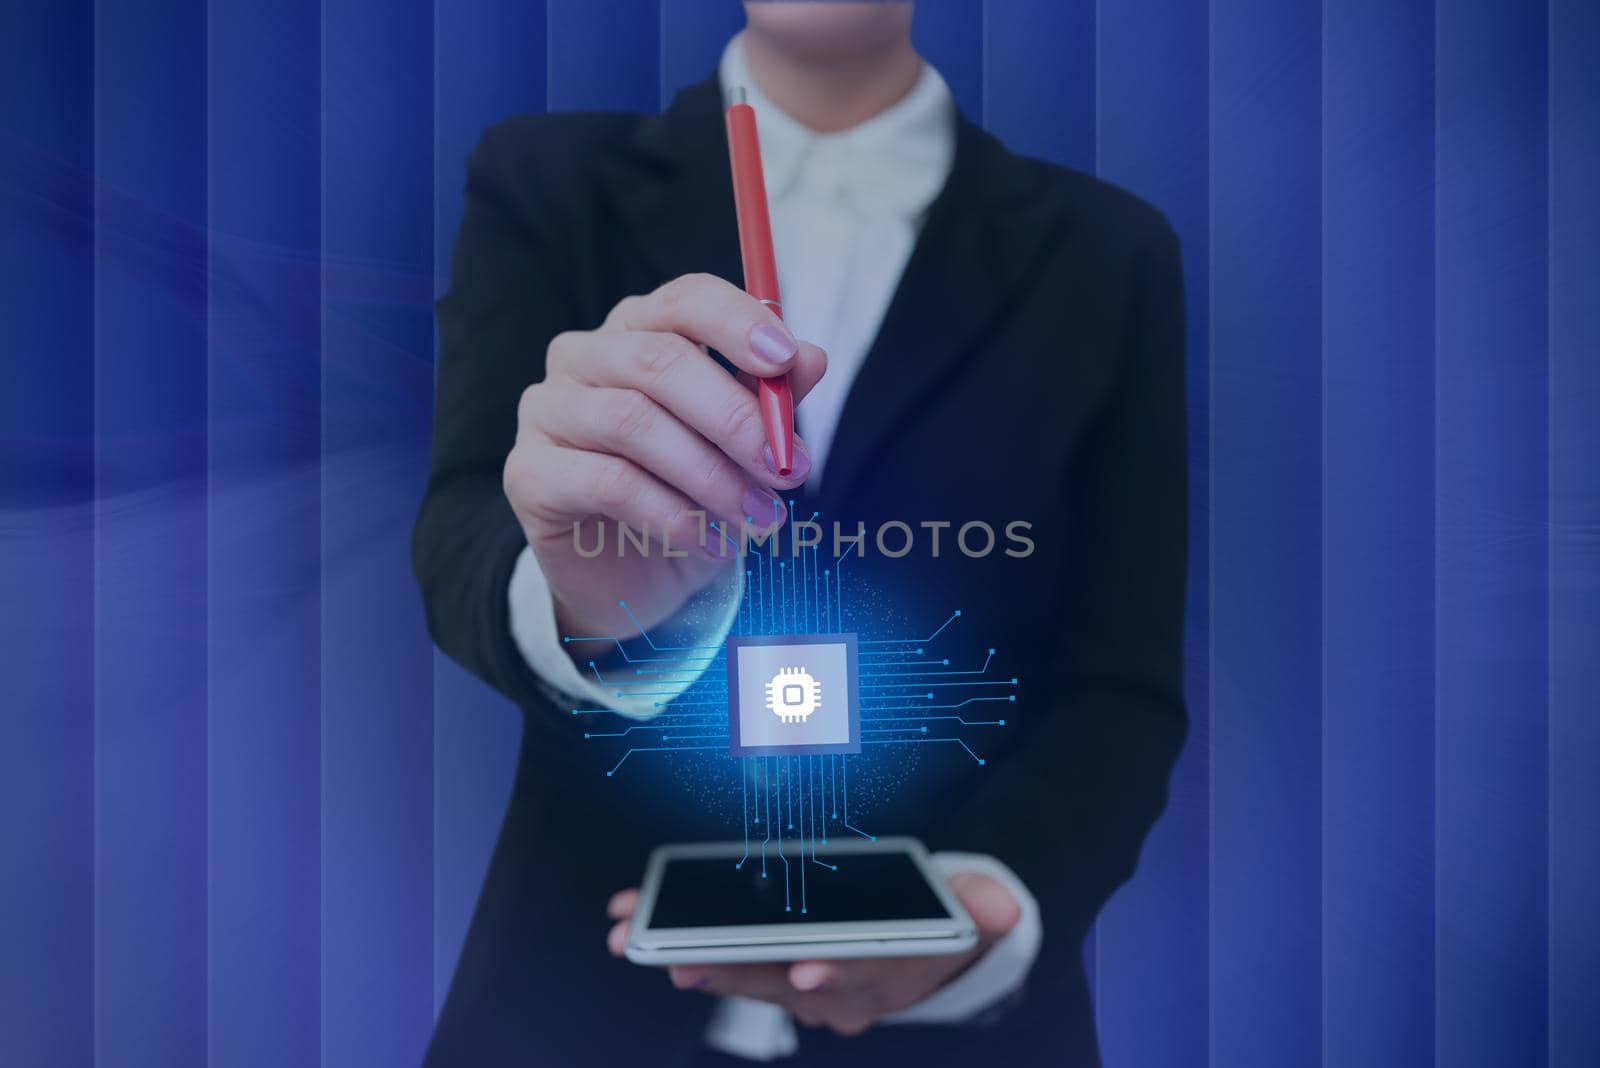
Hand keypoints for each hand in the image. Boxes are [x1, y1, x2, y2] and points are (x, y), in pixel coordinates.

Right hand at [504, 273, 827, 639]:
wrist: (634, 580)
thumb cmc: (690, 497)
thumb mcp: (741, 450)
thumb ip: (769, 400)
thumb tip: (812, 358)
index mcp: (638, 331)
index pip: (684, 301)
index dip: (736, 322)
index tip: (786, 360)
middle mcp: (583, 357)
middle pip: (658, 360)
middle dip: (734, 416)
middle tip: (787, 468)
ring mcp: (547, 410)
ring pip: (633, 421)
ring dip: (710, 475)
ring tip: (760, 518)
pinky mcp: (529, 473)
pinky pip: (607, 482)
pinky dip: (672, 514)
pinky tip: (710, 542)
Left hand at [604, 872, 1021, 1036]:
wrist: (937, 950)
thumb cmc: (945, 920)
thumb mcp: (980, 911)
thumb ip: (987, 906)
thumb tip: (1003, 906)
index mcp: (893, 974)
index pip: (863, 977)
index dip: (835, 974)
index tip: (806, 971)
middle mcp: (844, 995)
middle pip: (784, 982)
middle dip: (732, 968)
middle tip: (684, 957)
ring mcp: (807, 991)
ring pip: (747, 975)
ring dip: (692, 957)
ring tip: (642, 939)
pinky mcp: (777, 975)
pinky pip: (731, 961)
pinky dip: (689, 945)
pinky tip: (645, 929)